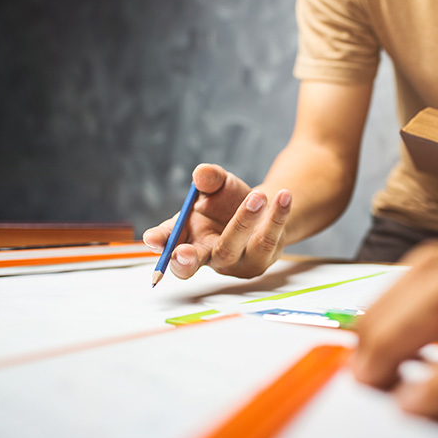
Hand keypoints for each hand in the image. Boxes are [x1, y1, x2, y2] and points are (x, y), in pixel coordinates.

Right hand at [142, 163, 291, 278]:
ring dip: (243, 221)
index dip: (159, 243)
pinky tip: (284, 196)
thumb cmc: (229, 200)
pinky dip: (276, 217)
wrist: (263, 208)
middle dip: (185, 261)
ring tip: (258, 196)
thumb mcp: (218, 184)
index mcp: (187, 238)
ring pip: (232, 247)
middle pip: (192, 264)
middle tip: (182, 253)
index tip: (153, 240)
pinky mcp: (262, 258)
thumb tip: (202, 174)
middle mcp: (208, 255)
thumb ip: (209, 178)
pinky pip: (268, 240)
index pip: (167, 244)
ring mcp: (235, 262)